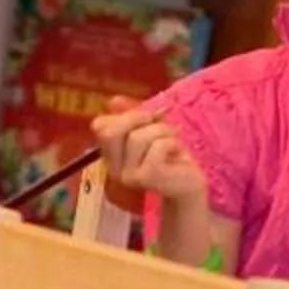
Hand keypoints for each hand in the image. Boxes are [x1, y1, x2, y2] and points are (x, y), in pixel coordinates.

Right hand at [92, 97, 204, 217]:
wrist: (189, 187)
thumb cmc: (170, 157)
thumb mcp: (151, 131)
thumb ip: (133, 116)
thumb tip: (114, 101)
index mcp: (112, 157)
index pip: (100, 126)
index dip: (126, 114)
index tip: (148, 117)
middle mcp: (114, 169)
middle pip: (110, 131)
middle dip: (136, 117)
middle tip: (158, 120)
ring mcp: (128, 176)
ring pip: (137, 137)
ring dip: (161, 131)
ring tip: (172, 140)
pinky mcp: (147, 177)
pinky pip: (157, 146)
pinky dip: (171, 142)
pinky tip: (177, 153)